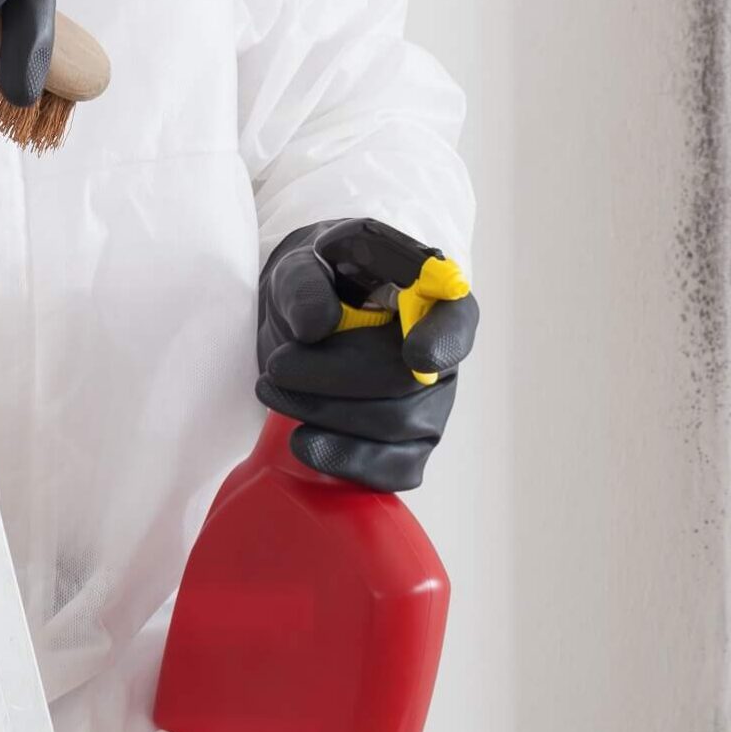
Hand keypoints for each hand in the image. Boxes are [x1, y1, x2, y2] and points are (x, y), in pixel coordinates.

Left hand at [254, 218, 480, 492]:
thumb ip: (306, 283)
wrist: (309, 318)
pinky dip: (345, 460)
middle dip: (334, 379)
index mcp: (432, 296)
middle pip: (407, 383)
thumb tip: (316, 327)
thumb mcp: (306, 262)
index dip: (443, 342)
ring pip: (394, 427)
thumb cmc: (322, 282)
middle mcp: (442, 356)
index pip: (457, 321)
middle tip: (275, 368)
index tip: (414, 357)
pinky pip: (393, 469)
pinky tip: (303, 441)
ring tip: (273, 391)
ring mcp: (431, 407)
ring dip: (326, 414)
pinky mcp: (410, 447)